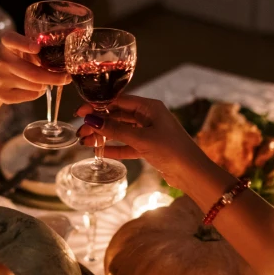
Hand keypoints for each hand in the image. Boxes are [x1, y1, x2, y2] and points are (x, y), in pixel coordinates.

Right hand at [0, 31, 70, 103]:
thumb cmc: (21, 59)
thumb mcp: (27, 49)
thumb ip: (40, 51)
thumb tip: (65, 63)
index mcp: (8, 43)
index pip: (11, 40)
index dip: (24, 44)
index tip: (37, 48)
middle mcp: (1, 59)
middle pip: (32, 73)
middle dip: (53, 77)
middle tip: (66, 78)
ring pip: (34, 86)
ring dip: (45, 85)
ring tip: (44, 81)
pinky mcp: (1, 93)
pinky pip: (30, 95)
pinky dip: (38, 93)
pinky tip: (35, 88)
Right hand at [76, 94, 205, 192]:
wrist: (192, 173)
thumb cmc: (171, 150)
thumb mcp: (141, 139)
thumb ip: (115, 130)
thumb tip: (91, 120)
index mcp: (150, 107)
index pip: (118, 101)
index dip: (98, 106)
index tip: (81, 112)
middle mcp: (149, 116)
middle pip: (118, 115)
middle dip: (99, 123)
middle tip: (81, 131)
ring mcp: (149, 132)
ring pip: (121, 131)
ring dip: (104, 136)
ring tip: (85, 142)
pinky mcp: (150, 147)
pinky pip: (127, 145)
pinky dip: (115, 148)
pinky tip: (100, 151)